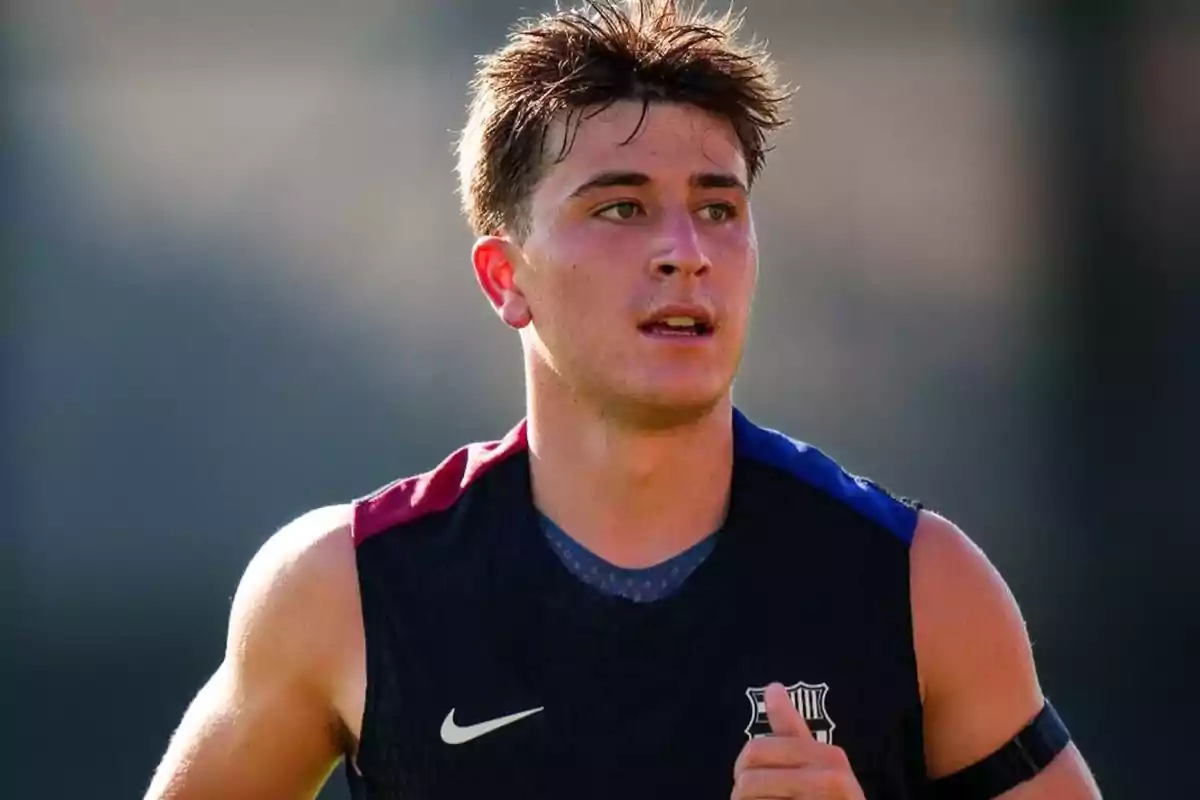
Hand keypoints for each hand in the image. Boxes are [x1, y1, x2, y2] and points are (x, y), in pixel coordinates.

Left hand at [732, 683, 865, 798]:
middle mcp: (831, 781)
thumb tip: (773, 687)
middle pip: (748, 780)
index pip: (755, 751)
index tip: (751, 780)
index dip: (743, 769)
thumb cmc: (830, 799)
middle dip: (743, 795)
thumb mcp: (818, 763)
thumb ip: (792, 729)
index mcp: (830, 758)